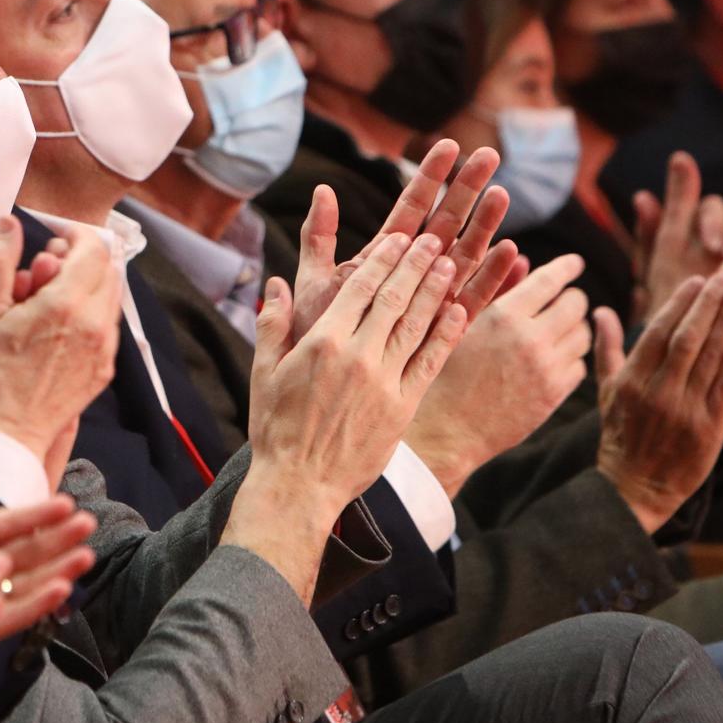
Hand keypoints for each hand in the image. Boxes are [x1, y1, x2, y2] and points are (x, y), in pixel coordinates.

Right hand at [0, 217, 123, 487]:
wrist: (8, 430)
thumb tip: (9, 223)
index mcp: (65, 305)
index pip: (93, 249)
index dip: (76, 235)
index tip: (56, 238)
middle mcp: (94, 324)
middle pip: (108, 268)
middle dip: (81, 258)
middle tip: (47, 267)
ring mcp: (104, 349)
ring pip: (112, 296)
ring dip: (88, 284)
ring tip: (51, 297)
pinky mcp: (105, 368)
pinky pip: (109, 325)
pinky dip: (92, 311)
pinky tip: (60, 324)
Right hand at [229, 229, 467, 604]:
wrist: (301, 485)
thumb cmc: (276, 429)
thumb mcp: (263, 372)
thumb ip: (273, 324)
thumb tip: (278, 283)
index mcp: (322, 342)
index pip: (359, 288)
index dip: (384, 259)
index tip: (401, 237)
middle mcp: (357, 356)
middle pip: (393, 298)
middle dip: (416, 265)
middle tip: (435, 239)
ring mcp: (384, 382)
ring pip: (416, 325)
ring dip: (436, 291)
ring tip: (451, 263)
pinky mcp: (403, 407)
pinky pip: (430, 363)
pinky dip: (446, 335)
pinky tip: (459, 313)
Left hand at [291, 141, 516, 342]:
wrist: (321, 396)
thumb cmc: (313, 339)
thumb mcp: (313, 283)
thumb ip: (319, 238)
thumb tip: (323, 189)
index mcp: (380, 259)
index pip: (410, 209)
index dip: (429, 178)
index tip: (448, 145)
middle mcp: (410, 275)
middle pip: (444, 225)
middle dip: (466, 189)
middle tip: (489, 154)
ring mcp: (429, 300)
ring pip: (464, 257)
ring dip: (485, 225)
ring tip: (502, 194)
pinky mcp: (443, 331)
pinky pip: (472, 302)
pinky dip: (493, 280)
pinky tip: (513, 255)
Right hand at [405, 255, 590, 496]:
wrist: (446, 428)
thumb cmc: (445, 370)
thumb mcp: (461, 323)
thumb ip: (495, 288)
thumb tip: (524, 259)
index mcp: (504, 316)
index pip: (552, 280)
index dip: (567, 267)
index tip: (575, 262)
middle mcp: (531, 339)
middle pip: (576, 304)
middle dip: (571, 299)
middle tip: (562, 301)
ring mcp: (546, 370)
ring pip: (582, 335)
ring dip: (572, 328)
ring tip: (554, 331)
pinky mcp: (554, 396)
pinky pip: (579, 366)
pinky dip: (569, 359)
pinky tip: (549, 361)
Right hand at [592, 250, 722, 533]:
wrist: (635, 487)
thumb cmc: (621, 435)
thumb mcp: (606, 391)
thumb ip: (607, 348)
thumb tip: (599, 311)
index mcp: (631, 380)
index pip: (658, 333)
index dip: (679, 305)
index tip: (697, 281)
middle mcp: (657, 392)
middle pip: (686, 340)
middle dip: (707, 307)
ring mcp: (684, 410)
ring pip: (708, 359)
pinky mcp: (708, 428)